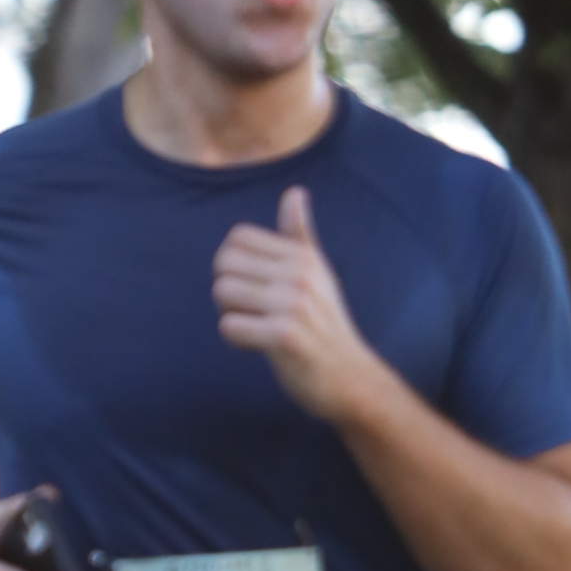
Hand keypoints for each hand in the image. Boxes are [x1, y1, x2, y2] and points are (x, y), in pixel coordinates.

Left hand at [211, 184, 380, 422]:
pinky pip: (229, 326)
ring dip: (230, 316)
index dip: (234, 265)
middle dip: (227, 291)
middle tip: (251, 313)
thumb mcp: (317, 274)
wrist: (349, 377)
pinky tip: (258, 347)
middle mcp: (299, 273)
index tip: (255, 290)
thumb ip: (299, 236)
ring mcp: (292, 303)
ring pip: (222, 292)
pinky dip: (236, 340)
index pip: (236, 238)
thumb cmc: (325, 326)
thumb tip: (294, 193)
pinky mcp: (283, 335)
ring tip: (257, 329)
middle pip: (224, 263)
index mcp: (302, 256)